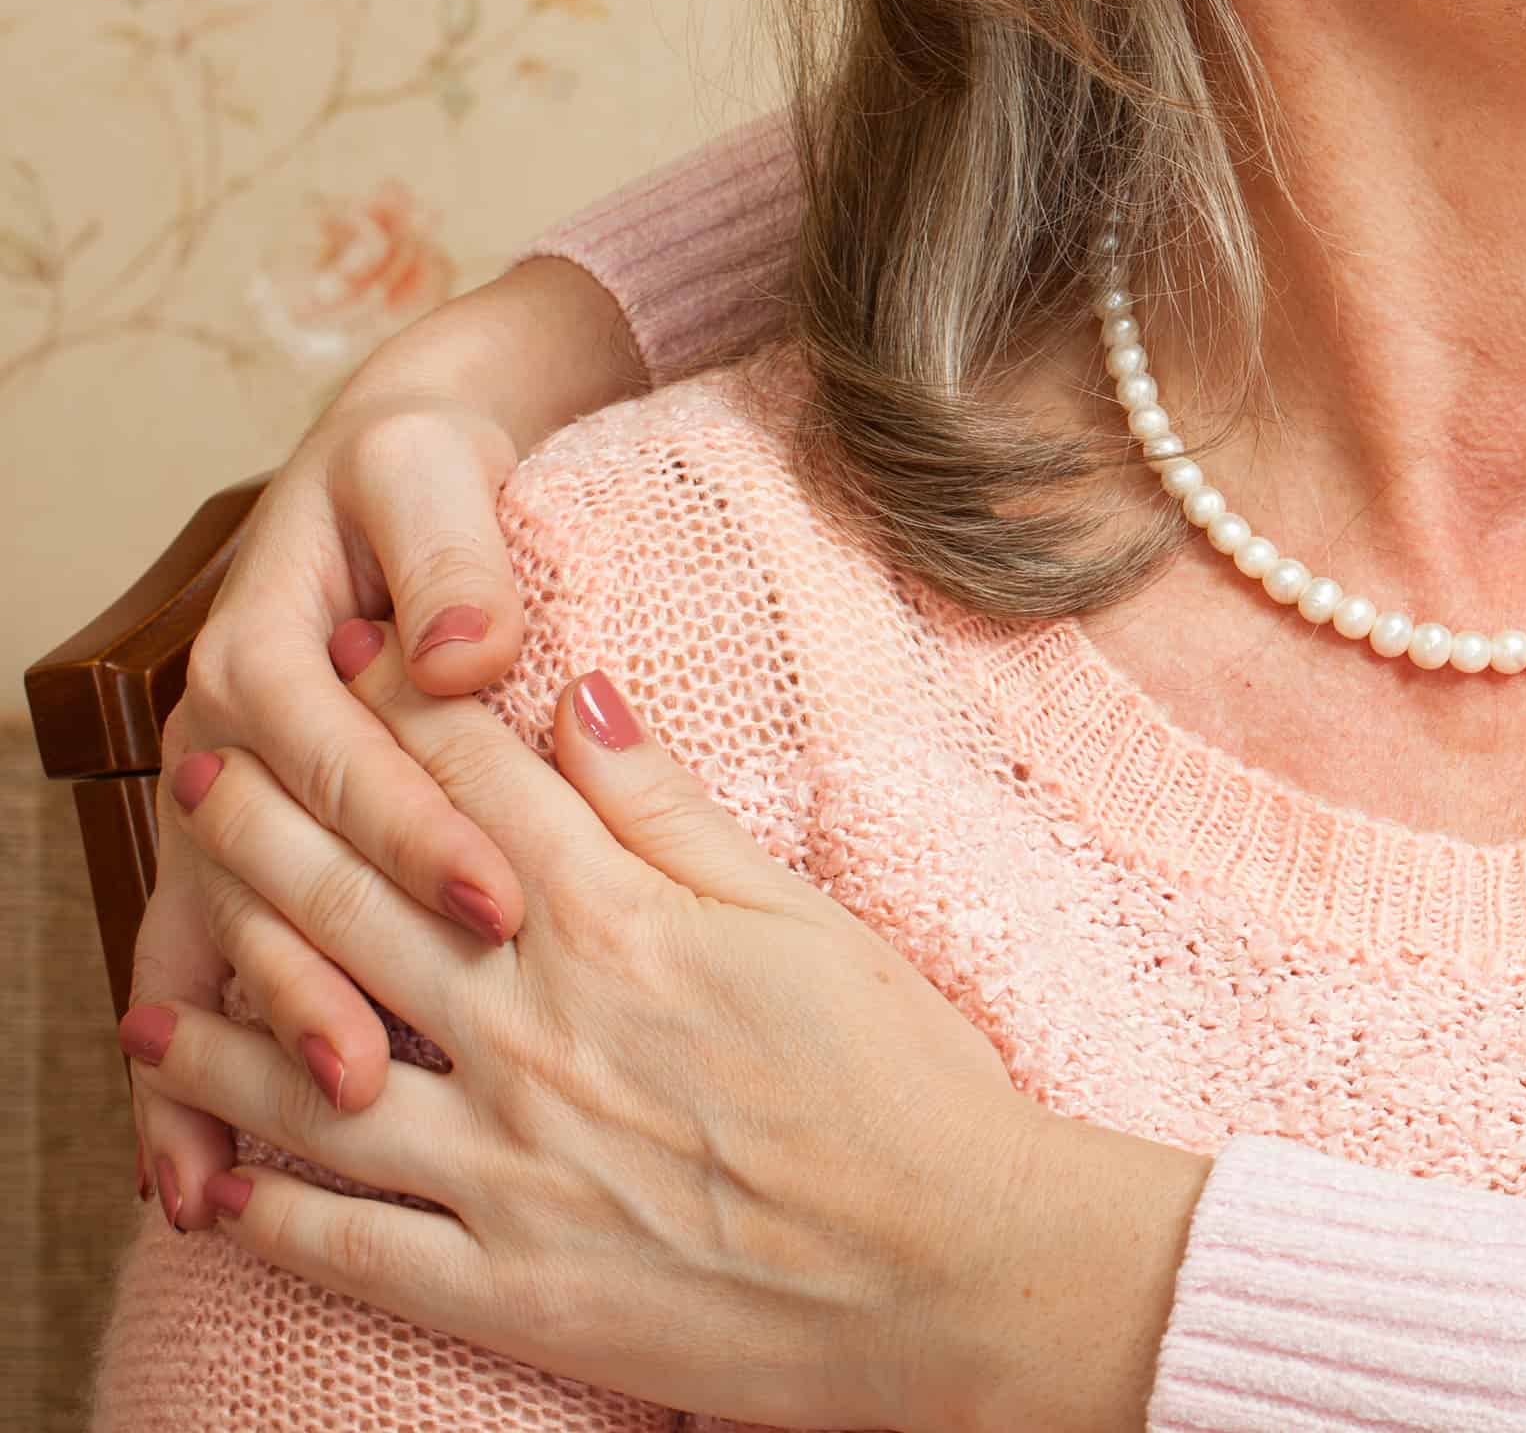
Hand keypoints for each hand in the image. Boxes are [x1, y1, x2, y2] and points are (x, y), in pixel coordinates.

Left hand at [122, 632, 1203, 1432]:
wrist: (951, 1266)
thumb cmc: (903, 1083)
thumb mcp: (803, 918)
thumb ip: (673, 814)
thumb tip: (577, 696)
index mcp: (620, 929)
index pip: (473, 787)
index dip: (396, 709)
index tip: (339, 656)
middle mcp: (539, 1031)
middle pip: (360, 907)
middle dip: (267, 828)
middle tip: (203, 773)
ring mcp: (508, 1165)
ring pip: (311, 1076)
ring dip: (220, 1027)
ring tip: (158, 999)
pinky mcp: (503, 1285)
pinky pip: (344, 1243)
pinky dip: (264, 1206)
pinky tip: (214, 1177)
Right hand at [130, 257, 641, 1223]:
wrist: (380, 472)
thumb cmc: (416, 475)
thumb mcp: (428, 475)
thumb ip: (450, 558)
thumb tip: (465, 649)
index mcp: (264, 655)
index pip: (351, 763)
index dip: (423, 834)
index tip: (500, 902)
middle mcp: (219, 749)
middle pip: (269, 884)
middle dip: (323, 983)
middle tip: (383, 1080)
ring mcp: (212, 820)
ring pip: (217, 951)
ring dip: (243, 1058)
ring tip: (283, 1150)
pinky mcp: (226, 864)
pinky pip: (192, 980)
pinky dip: (188, 1084)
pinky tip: (194, 1183)